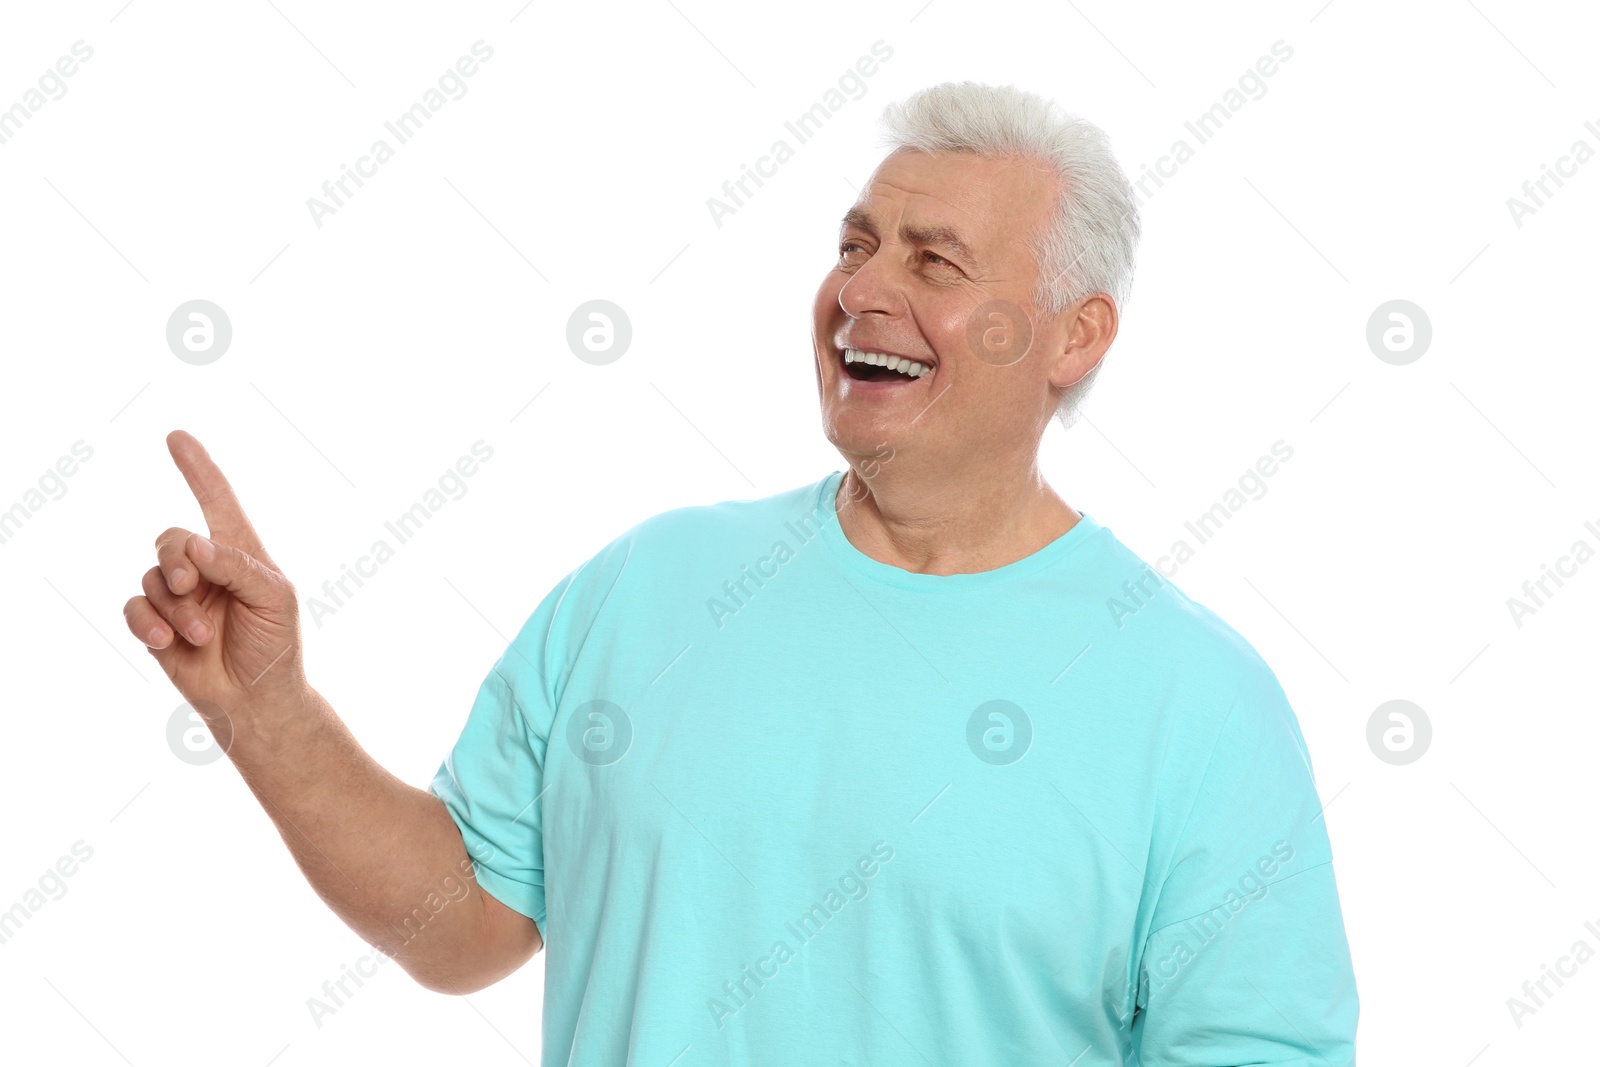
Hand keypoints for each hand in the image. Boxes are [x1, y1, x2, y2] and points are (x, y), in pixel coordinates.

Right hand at [123, 431, 305, 729]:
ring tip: (201, 634)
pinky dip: (147, 622)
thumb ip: (238, 566)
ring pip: (152, 577)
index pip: (217, 502)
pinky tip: (166, 641)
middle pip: (171, 539)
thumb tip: (196, 545)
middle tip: (192, 585)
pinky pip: (135, 608)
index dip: (198, 470)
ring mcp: (179, 597)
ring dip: (175, 605)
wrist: (257, 700)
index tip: (176, 437)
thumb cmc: (275, 646)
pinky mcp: (157, 625)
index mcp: (240, 553)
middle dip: (177, 559)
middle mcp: (206, 569)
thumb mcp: (275, 599)